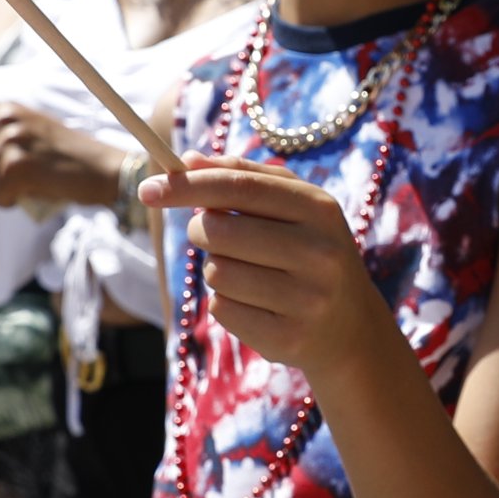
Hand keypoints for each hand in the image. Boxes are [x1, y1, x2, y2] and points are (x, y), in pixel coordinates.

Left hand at [0, 104, 127, 211]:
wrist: (102, 169)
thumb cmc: (65, 157)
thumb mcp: (30, 131)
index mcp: (6, 107)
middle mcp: (5, 119)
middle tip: (0, 179)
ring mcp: (11, 141)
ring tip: (22, 185)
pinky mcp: (17, 166)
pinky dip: (8, 201)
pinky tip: (29, 194)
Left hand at [140, 158, 394, 387]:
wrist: (351, 326)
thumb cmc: (310, 252)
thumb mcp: (293, 208)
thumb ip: (243, 176)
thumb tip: (189, 160)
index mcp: (319, 208)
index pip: (239, 186)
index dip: (187, 186)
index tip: (147, 189)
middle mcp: (318, 252)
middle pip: (218, 232)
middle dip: (200, 231)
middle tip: (211, 235)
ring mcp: (305, 299)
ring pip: (216, 272)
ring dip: (217, 270)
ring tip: (249, 274)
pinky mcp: (287, 338)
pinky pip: (222, 310)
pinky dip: (225, 303)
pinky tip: (256, 305)